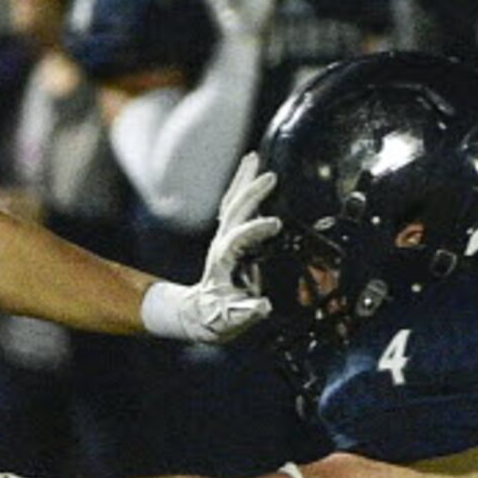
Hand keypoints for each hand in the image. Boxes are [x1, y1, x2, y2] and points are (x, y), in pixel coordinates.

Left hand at [140, 154, 281, 344]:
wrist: (200, 315)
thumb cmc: (218, 317)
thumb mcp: (231, 320)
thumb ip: (245, 312)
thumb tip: (263, 306)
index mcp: (224, 262)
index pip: (238, 238)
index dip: (255, 229)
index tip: (276, 223)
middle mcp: (221, 244)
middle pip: (233, 211)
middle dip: (251, 193)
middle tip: (270, 175)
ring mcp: (222, 237)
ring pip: (231, 203)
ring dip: (243, 180)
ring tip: (254, 158)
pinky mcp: (228, 236)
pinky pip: (233, 206)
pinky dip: (242, 188)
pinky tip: (251, 172)